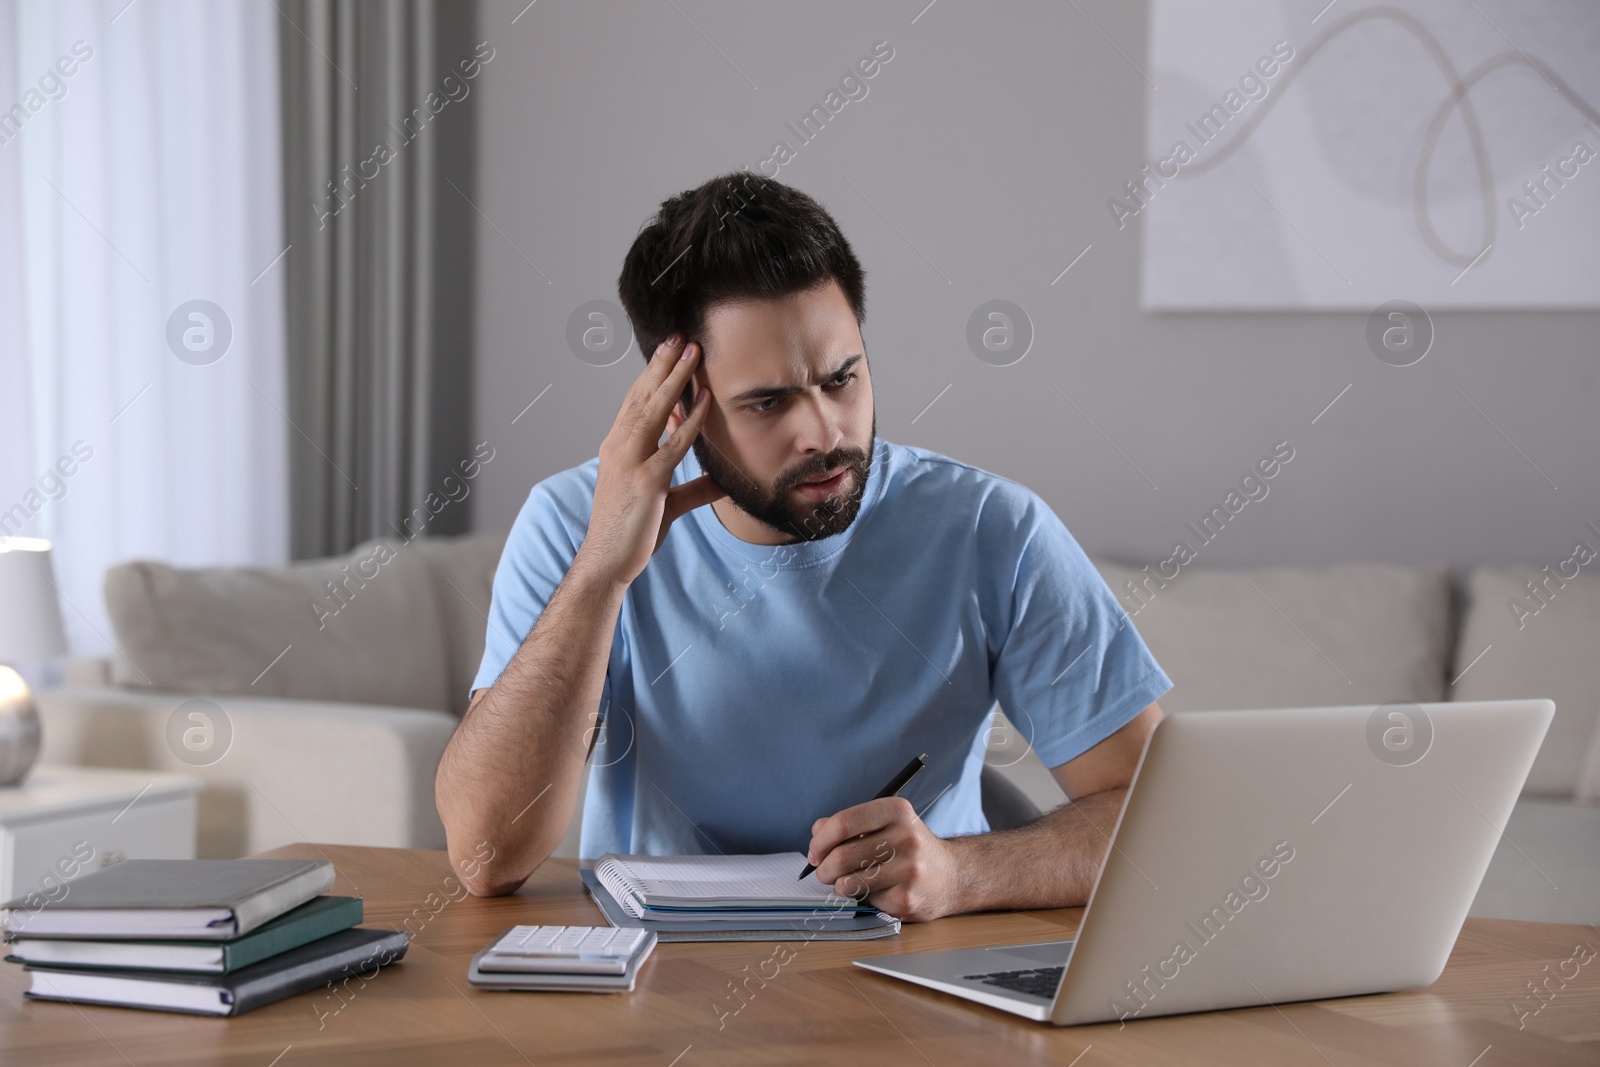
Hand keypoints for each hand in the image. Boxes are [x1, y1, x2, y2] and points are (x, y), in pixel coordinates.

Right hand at [578, 334, 725, 588]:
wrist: (606, 562)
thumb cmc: (631, 532)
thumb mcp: (666, 504)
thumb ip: (694, 488)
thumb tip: (721, 480)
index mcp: (617, 448)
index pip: (635, 402)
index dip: (652, 375)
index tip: (668, 351)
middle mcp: (619, 448)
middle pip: (642, 397)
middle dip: (662, 365)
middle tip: (679, 336)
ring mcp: (630, 463)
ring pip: (654, 411)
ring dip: (675, 379)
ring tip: (691, 351)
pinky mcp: (646, 482)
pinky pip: (673, 445)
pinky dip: (690, 420)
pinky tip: (704, 400)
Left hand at [806, 797, 964, 921]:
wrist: (952, 876)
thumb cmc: (909, 848)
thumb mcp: (886, 823)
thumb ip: (849, 824)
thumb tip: (817, 831)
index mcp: (897, 811)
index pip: (843, 822)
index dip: (820, 840)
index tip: (815, 851)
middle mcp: (906, 837)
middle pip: (841, 855)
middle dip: (823, 868)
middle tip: (824, 872)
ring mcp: (908, 870)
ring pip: (847, 882)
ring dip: (838, 885)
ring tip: (846, 882)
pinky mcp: (906, 899)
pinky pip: (864, 900)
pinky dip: (861, 898)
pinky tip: (875, 891)